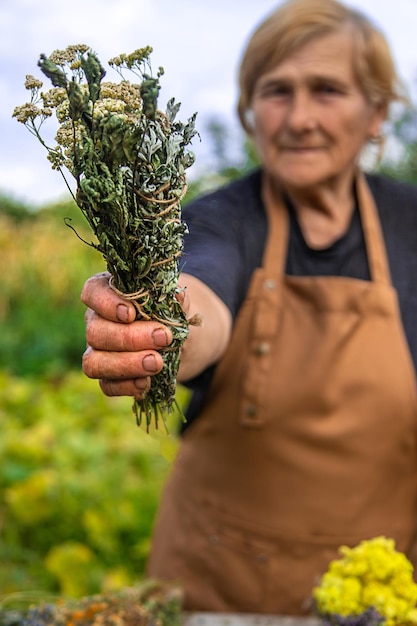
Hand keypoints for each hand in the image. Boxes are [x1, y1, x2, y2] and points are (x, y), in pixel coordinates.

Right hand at [81, 272, 172, 399]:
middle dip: (129, 337)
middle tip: (163, 338)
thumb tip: (178, 297)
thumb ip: (177, 301)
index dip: (107, 303)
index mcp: (108, 294)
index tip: (131, 313)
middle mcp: (97, 322)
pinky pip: (106, 385)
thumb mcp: (177, 304)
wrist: (179, 342)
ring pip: (94, 361)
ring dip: (126, 364)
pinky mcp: (107, 376)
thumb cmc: (170, 314)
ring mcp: (98, 351)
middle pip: (95, 331)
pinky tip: (146, 383)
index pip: (92, 292)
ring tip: (156, 363)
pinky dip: (126, 386)